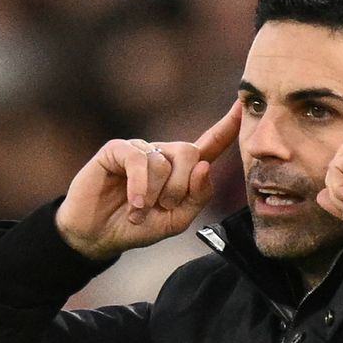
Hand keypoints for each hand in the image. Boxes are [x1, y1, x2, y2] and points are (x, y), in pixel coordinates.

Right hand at [56, 102, 241, 259]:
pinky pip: (139, 160)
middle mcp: (162, 154)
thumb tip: (206, 166)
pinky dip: (139, 186)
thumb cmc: (137, 227)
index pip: (210, 144)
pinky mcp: (116, 150)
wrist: (98, 236)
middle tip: (164, 207)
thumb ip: (197, 198)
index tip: (243, 105)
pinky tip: (134, 204)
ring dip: (155, 194)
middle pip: (190, 152)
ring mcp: (140, 149)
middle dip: (181, 187)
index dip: (227, 127)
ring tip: (140, 211)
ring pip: (163, 161)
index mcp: (181, 170)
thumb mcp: (176, 220)